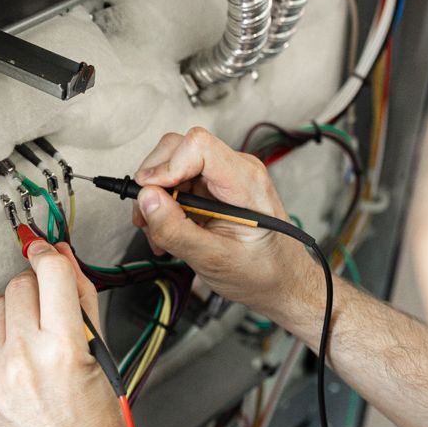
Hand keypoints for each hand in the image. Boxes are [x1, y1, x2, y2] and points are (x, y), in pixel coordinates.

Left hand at [0, 241, 142, 426]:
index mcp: (66, 349)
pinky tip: (3, 326)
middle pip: (21, 285)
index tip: (46, 248)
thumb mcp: (103, 358)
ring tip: (32, 323)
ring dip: (15, 303)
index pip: (51, 273)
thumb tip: (65, 259)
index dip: (49, 252)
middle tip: (51, 301)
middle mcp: (27, 357)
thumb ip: (83, 302)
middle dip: (37, 285)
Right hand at [132, 127, 318, 321]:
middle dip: (153, 182)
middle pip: (178, 148)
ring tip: (159, 233)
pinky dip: (162, 205)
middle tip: (149, 218)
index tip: (150, 195)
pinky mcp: (211, 187)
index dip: (167, 166)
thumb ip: (177, 230)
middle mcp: (235, 170)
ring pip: (170, 164)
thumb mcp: (214, 260)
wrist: (280, 281)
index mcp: (246, 182)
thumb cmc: (262, 272)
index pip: (198, 145)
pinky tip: (168, 230)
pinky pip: (175, 182)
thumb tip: (147, 201)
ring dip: (155, 198)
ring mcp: (221, 176)